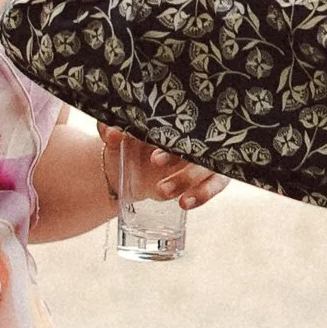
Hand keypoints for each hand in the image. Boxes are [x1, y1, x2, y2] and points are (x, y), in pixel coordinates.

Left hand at [109, 132, 227, 212]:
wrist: (130, 166)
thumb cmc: (130, 145)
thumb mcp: (119, 137)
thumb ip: (111, 130)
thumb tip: (110, 133)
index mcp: (177, 123)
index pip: (183, 126)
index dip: (172, 142)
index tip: (154, 158)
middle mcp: (196, 138)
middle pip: (199, 146)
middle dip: (180, 161)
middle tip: (156, 168)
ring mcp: (206, 157)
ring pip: (208, 167)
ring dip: (188, 181)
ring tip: (163, 192)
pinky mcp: (212, 176)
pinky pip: (216, 185)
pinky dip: (203, 195)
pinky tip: (184, 204)